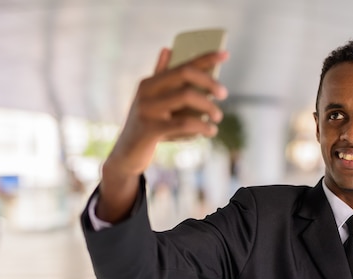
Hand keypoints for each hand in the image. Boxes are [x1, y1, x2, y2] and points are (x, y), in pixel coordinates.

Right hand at [105, 48, 228, 176]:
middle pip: (185, 74)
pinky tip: (210, 131)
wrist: (126, 156)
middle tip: (224, 94)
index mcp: (149, 82)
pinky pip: (183, 124)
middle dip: (209, 81)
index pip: (181, 64)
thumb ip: (160, 77)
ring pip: (186, 96)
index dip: (205, 57)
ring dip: (208, 106)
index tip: (226, 54)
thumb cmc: (145, 127)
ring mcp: (146, 109)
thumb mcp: (152, 102)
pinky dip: (202, 126)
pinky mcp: (150, 130)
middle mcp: (146, 91)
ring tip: (217, 118)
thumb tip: (167, 48)